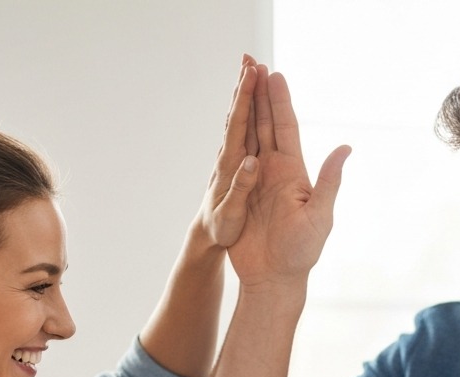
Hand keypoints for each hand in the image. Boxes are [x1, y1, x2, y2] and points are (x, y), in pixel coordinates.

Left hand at [198, 55, 260, 248]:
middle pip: (236, 113)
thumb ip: (241, 189)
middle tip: (250, 57)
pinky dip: (246, 111)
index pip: (238, 124)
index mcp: (230, 165)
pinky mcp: (234, 162)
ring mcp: (230, 157)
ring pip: (238, 119)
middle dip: (243, 85)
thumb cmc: (221, 229)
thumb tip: (252, 161)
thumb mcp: (231, 215)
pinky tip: (249, 101)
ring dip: (244, 94)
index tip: (252, 73)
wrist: (207, 235)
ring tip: (249, 69)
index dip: (245, 97)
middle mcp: (228, 155)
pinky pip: (242, 131)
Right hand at [226, 64, 350, 288]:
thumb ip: (329, 181)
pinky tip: (226, 124)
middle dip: (259, 95)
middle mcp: (274, 172)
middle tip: (253, 65)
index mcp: (293, 173)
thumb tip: (345, 148)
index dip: (280, 102)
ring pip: (248, 138)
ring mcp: (255, 182)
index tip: (274, 75)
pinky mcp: (239, 196)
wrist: (275, 278)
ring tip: (239, 84)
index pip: (286, 129)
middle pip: (265, 125)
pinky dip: (230, 140)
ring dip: (243, 111)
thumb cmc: (302, 253)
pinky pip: (232, 162)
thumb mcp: (320, 216)